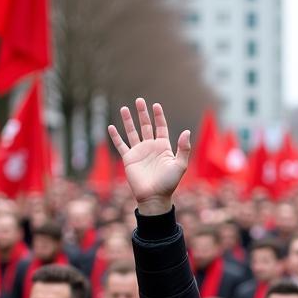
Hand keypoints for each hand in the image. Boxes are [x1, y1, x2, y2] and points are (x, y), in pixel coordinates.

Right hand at [107, 99, 190, 215]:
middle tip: (139, 100)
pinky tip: (111, 127)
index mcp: (163, 147)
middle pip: (146, 126)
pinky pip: (121, 145)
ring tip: (125, 108)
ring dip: (128, 120)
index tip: (156, 105)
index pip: (161, 127)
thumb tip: (186, 131)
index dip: (158, 116)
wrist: (154, 197)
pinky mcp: (129, 159)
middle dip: (143, 113)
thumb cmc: (169, 183)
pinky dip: (115, 136)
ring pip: (132, 132)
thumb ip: (183, 148)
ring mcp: (139, 152)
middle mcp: (150, 147)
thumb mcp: (180, 165)